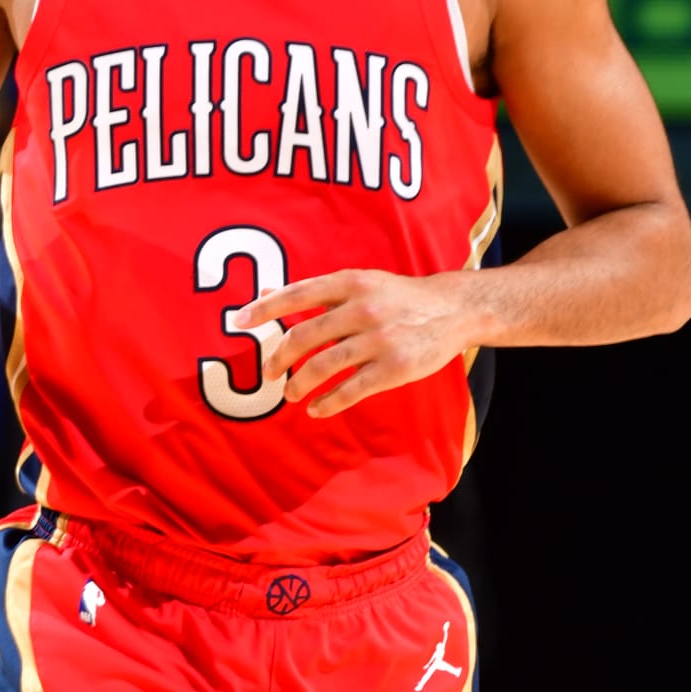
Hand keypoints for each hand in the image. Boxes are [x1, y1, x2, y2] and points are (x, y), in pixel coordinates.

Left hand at [234, 268, 478, 420]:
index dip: (264, 309)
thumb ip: (318, 291)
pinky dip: (327, 403)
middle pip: (304, 336)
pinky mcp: (393, 368)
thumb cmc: (399, 298)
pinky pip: (350, 390)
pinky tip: (316, 408)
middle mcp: (362, 308)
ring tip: (291, 394)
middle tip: (269, 374)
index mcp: (350, 283)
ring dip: (299, 384)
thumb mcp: (361, 282)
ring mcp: (378, 339)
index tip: (237, 321)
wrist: (453, 310)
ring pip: (323, 366)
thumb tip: (268, 294)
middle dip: (279, 358)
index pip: (297, 294)